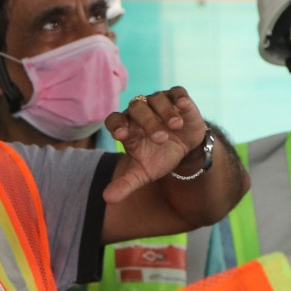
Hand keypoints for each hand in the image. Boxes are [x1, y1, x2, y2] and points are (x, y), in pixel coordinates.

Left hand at [103, 86, 207, 202]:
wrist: (184, 150)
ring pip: (156, 98)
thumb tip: (107, 199)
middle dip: (148, 122)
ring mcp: (159, 103)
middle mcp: (140, 112)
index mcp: (127, 126)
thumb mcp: (143, 173)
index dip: (116, 125)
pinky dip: (180, 98)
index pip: (114, 120)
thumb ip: (125, 183)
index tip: (121, 135)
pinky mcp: (179, 99)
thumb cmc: (158, 157)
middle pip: (137, 108)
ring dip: (165, 112)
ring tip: (174, 126)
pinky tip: (183, 105)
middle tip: (160, 139)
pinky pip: (177, 92)